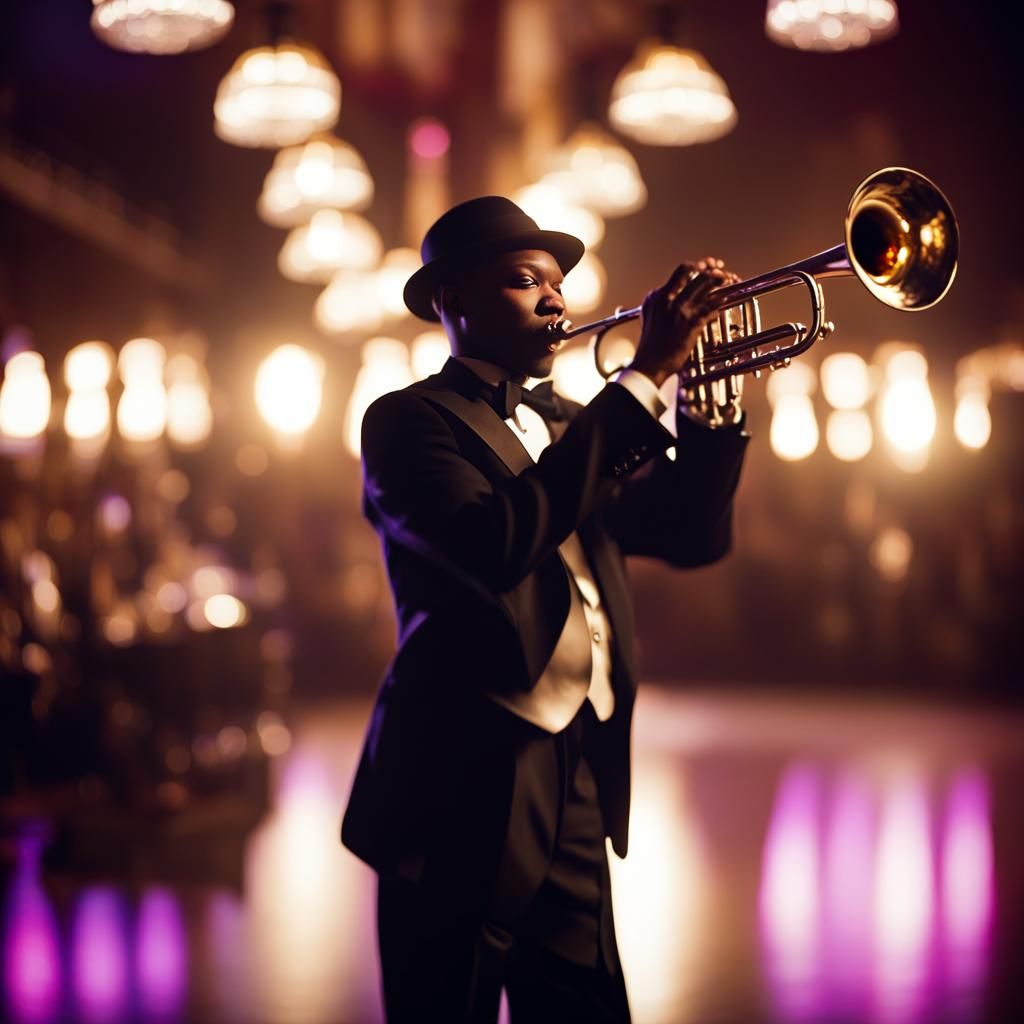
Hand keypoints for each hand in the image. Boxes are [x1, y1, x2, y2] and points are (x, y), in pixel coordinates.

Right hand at [630, 258, 738, 388]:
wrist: (649, 365)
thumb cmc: (651, 347)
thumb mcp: (651, 318)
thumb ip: (662, 305)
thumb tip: (677, 298)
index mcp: (656, 296)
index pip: (681, 272)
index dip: (698, 266)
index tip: (707, 266)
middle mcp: (667, 299)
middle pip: (694, 272)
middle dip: (711, 268)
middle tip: (721, 270)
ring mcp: (680, 309)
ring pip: (705, 284)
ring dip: (721, 280)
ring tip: (730, 280)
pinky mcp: (691, 322)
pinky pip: (711, 305)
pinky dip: (720, 302)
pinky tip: (725, 301)